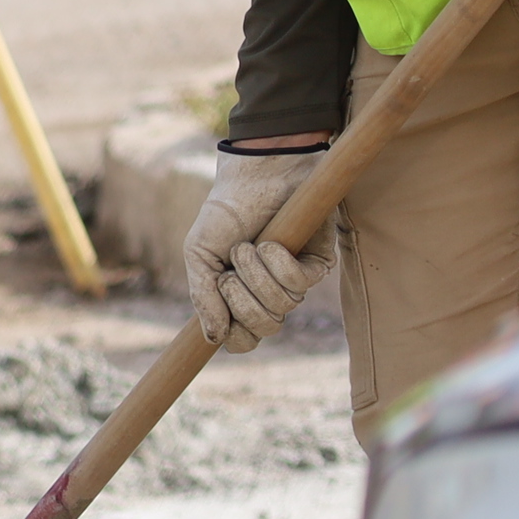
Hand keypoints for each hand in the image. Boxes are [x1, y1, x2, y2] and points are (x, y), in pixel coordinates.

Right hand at [184, 142, 334, 346]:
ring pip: (282, 306)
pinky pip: (300, 284)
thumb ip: (203, 296)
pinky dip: (279, 262)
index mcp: (239, 297)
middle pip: (264, 329)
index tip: (221, 312)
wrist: (255, 177)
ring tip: (250, 247)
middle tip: (231, 272)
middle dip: (242, 300)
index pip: (244, 341)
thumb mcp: (200, 254)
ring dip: (258, 274)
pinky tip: (272, 242)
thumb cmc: (225, 213)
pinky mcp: (318, 265)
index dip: (234, 334)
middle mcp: (269, 294)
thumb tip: (212, 339)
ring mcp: (294, 281)